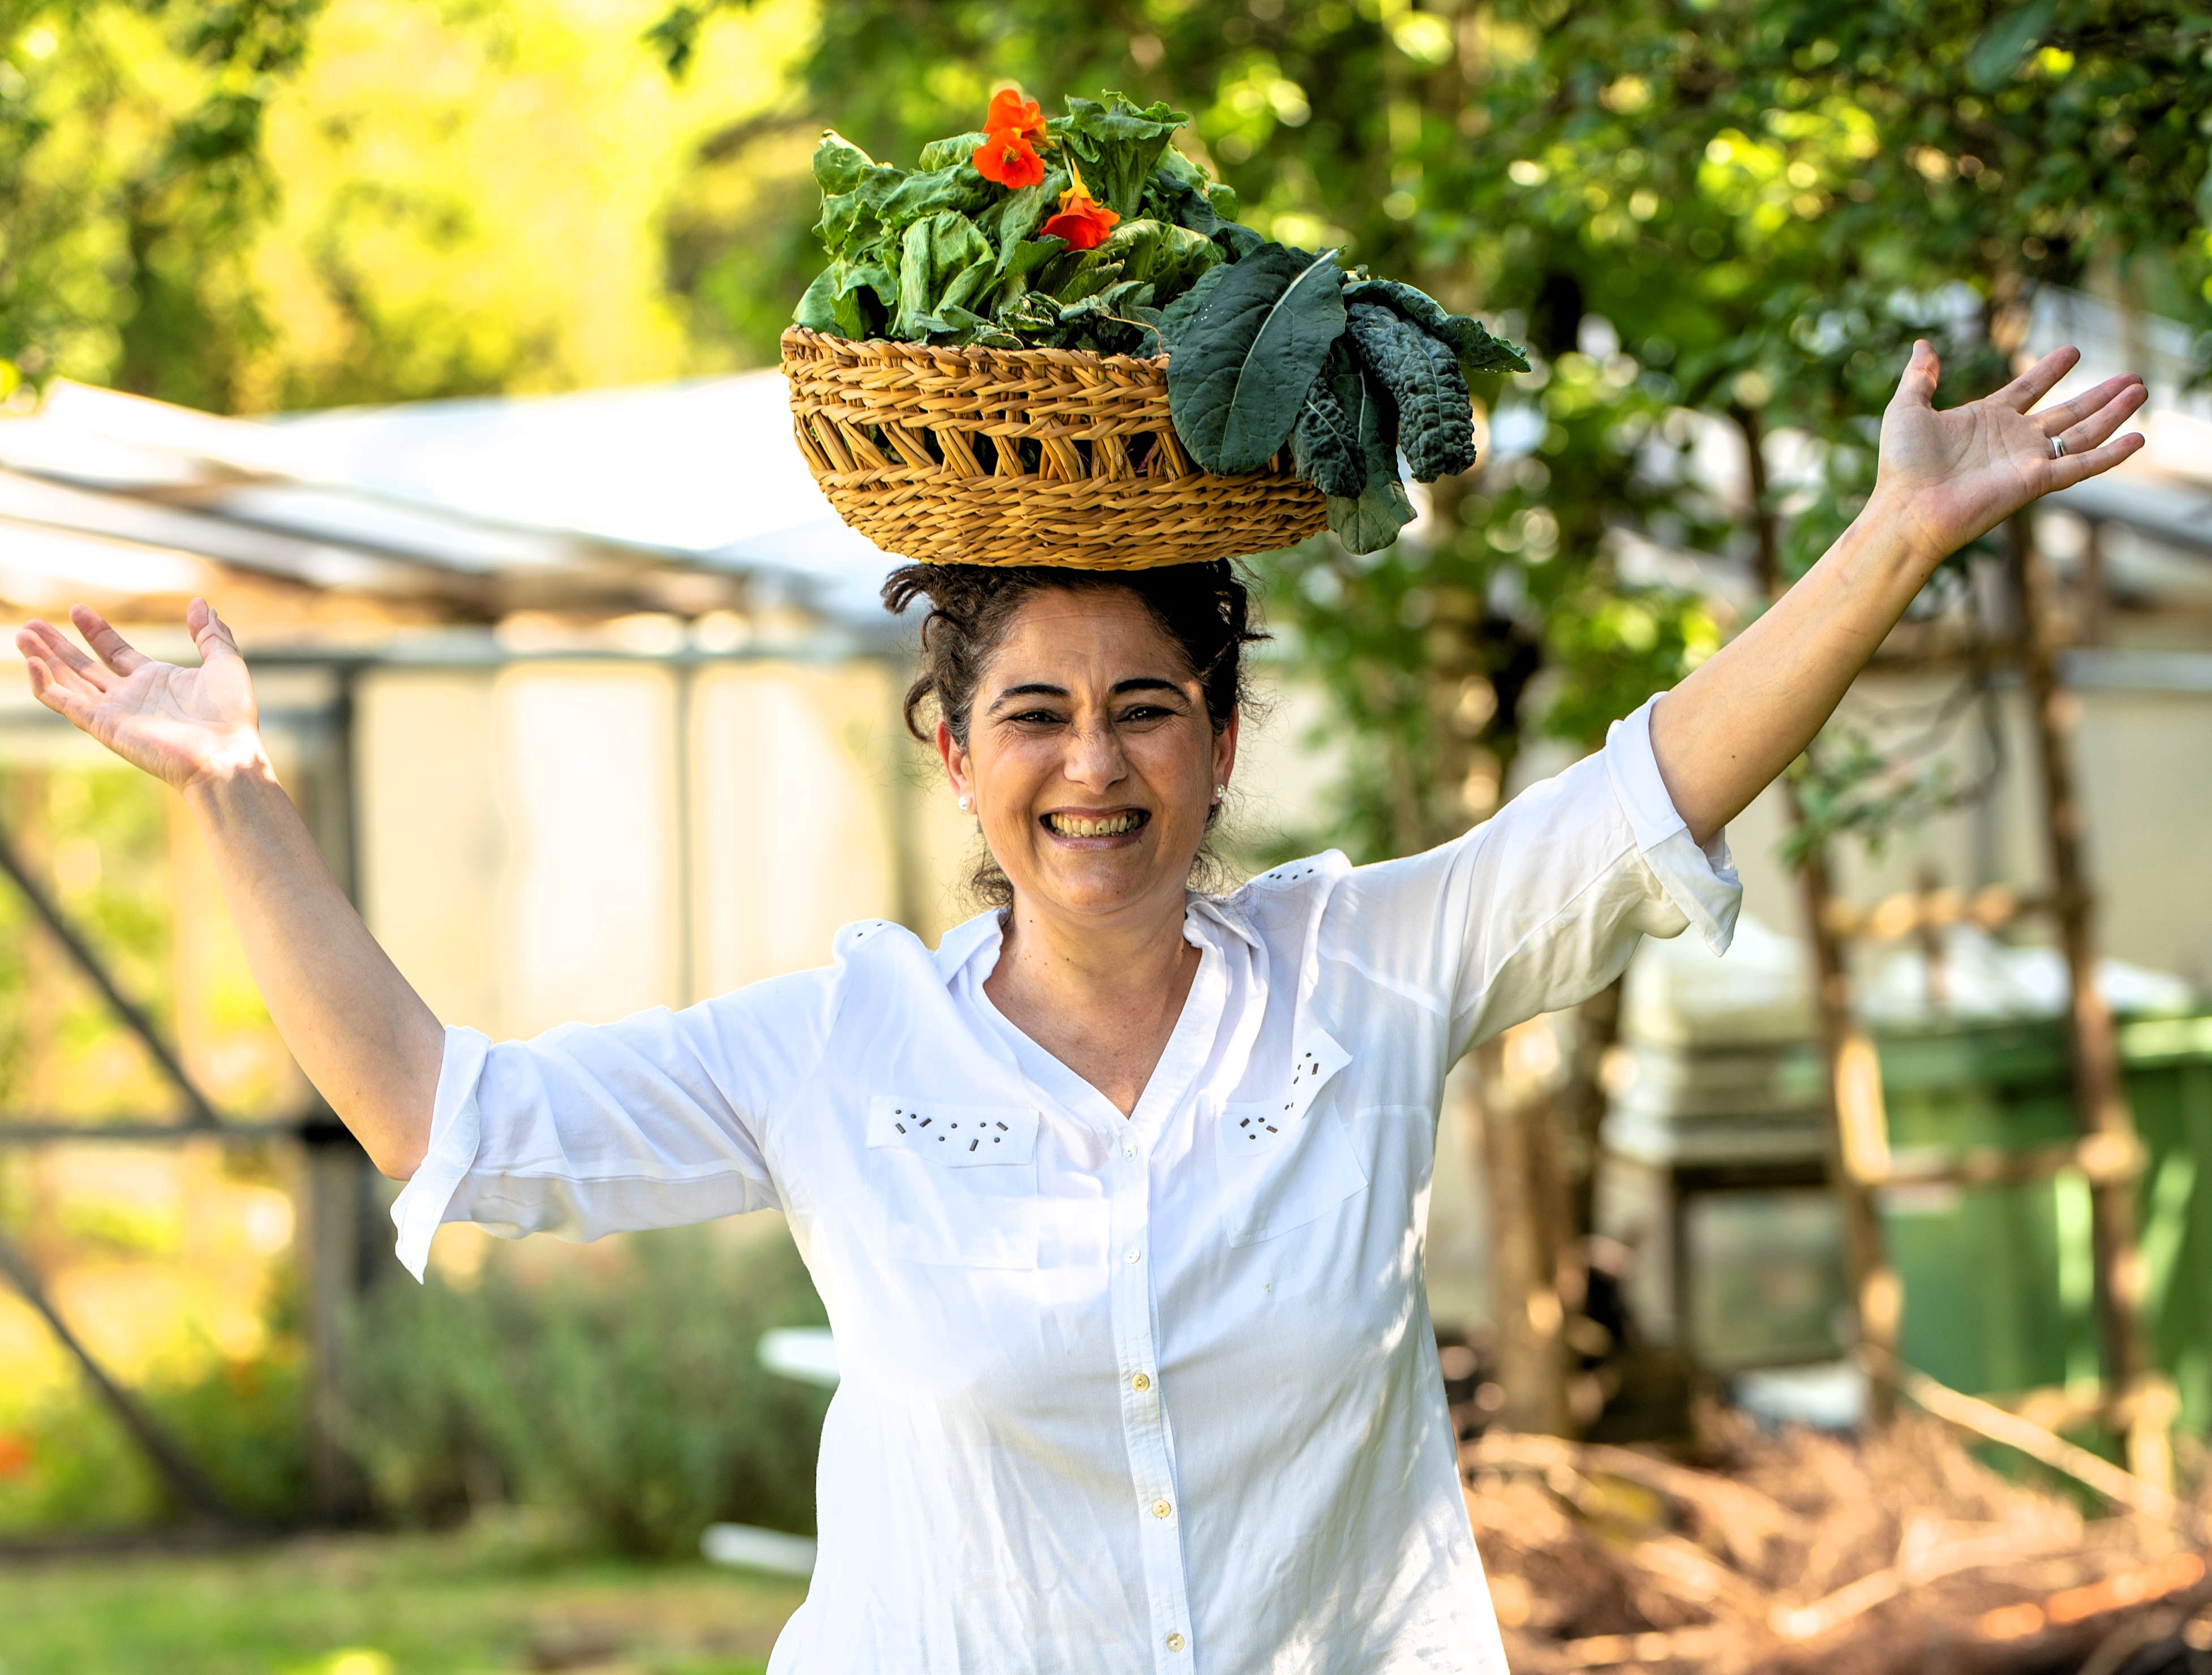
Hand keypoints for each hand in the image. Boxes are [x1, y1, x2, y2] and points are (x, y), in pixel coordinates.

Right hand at [14, 600, 267, 791]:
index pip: (115, 653)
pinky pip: (66, 703)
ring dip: (44, 660)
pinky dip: (46, 684)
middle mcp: (130, 696)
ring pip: (67, 683)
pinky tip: (34, 663)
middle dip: (57, 646)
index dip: (95, 632)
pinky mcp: (103, 726)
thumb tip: (202, 604)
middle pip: (83, 667)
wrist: (225, 753)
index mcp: (155, 681)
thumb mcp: (225, 663)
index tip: (78, 609)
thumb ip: (211, 634)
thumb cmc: (231, 715)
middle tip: (32, 625)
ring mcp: (114, 712)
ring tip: (22, 635)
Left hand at [1871, 340, 2145, 566]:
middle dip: (2100, 395)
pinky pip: (2082, 466)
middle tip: (2132, 376)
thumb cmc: (1902, 465)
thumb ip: (1920, 377)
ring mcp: (2027, 461)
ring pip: (2083, 434)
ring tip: (2140, 390)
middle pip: (2067, 412)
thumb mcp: (1908, 409)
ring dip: (2113, 413)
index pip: (2028, 389)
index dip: (2050, 370)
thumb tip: (1922, 344)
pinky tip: (2137, 439)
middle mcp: (2012, 440)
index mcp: (1986, 420)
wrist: (1906, 508)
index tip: (2073, 350)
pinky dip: (2111, 454)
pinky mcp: (2035, 481)